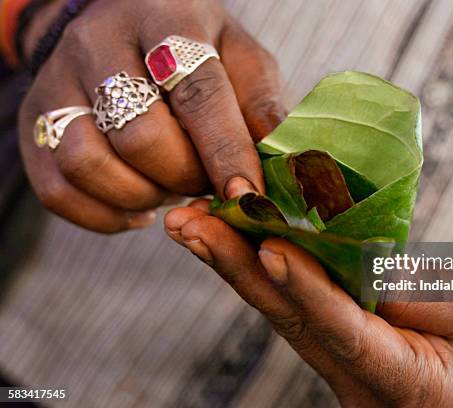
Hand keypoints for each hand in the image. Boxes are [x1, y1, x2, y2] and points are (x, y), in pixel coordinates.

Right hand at [19, 0, 283, 231]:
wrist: (124, 28)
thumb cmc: (197, 50)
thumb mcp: (240, 59)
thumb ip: (261, 106)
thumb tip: (281, 164)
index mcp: (167, 19)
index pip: (198, 94)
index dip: (225, 153)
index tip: (246, 197)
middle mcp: (101, 42)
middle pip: (142, 137)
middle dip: (183, 177)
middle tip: (203, 180)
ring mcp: (57, 80)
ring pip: (90, 164)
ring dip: (140, 196)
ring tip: (166, 188)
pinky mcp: (34, 120)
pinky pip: (57, 191)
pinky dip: (104, 215)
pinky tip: (136, 207)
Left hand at [165, 200, 452, 406]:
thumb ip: (420, 296)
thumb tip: (354, 265)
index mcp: (410, 383)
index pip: (347, 332)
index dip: (307, 289)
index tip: (269, 247)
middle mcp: (364, 379)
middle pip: (293, 319)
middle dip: (239, 267)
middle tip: (190, 224)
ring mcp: (348, 363)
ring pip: (284, 310)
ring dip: (237, 263)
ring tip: (193, 222)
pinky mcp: (344, 339)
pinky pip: (298, 300)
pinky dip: (262, 265)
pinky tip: (234, 235)